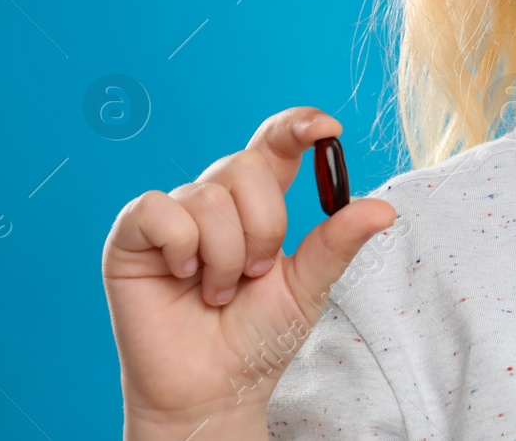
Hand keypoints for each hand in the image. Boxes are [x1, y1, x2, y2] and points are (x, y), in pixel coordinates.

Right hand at [103, 108, 397, 434]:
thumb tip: (383, 208)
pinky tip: (183, 278)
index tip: (327, 128)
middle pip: (246, 166)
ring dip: (226, 255)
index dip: (297, 125)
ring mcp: (173, 214)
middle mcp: (215, 199)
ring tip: (220, 292)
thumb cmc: (257, 338)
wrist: (214, 389)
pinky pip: (159, 210)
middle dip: (263, 226)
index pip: (275, 144)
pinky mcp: (132, 236)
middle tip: (257, 274)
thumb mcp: (308, 286)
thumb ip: (338, 242)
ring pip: (208, 195)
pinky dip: (182, 248)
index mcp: (259, 202)